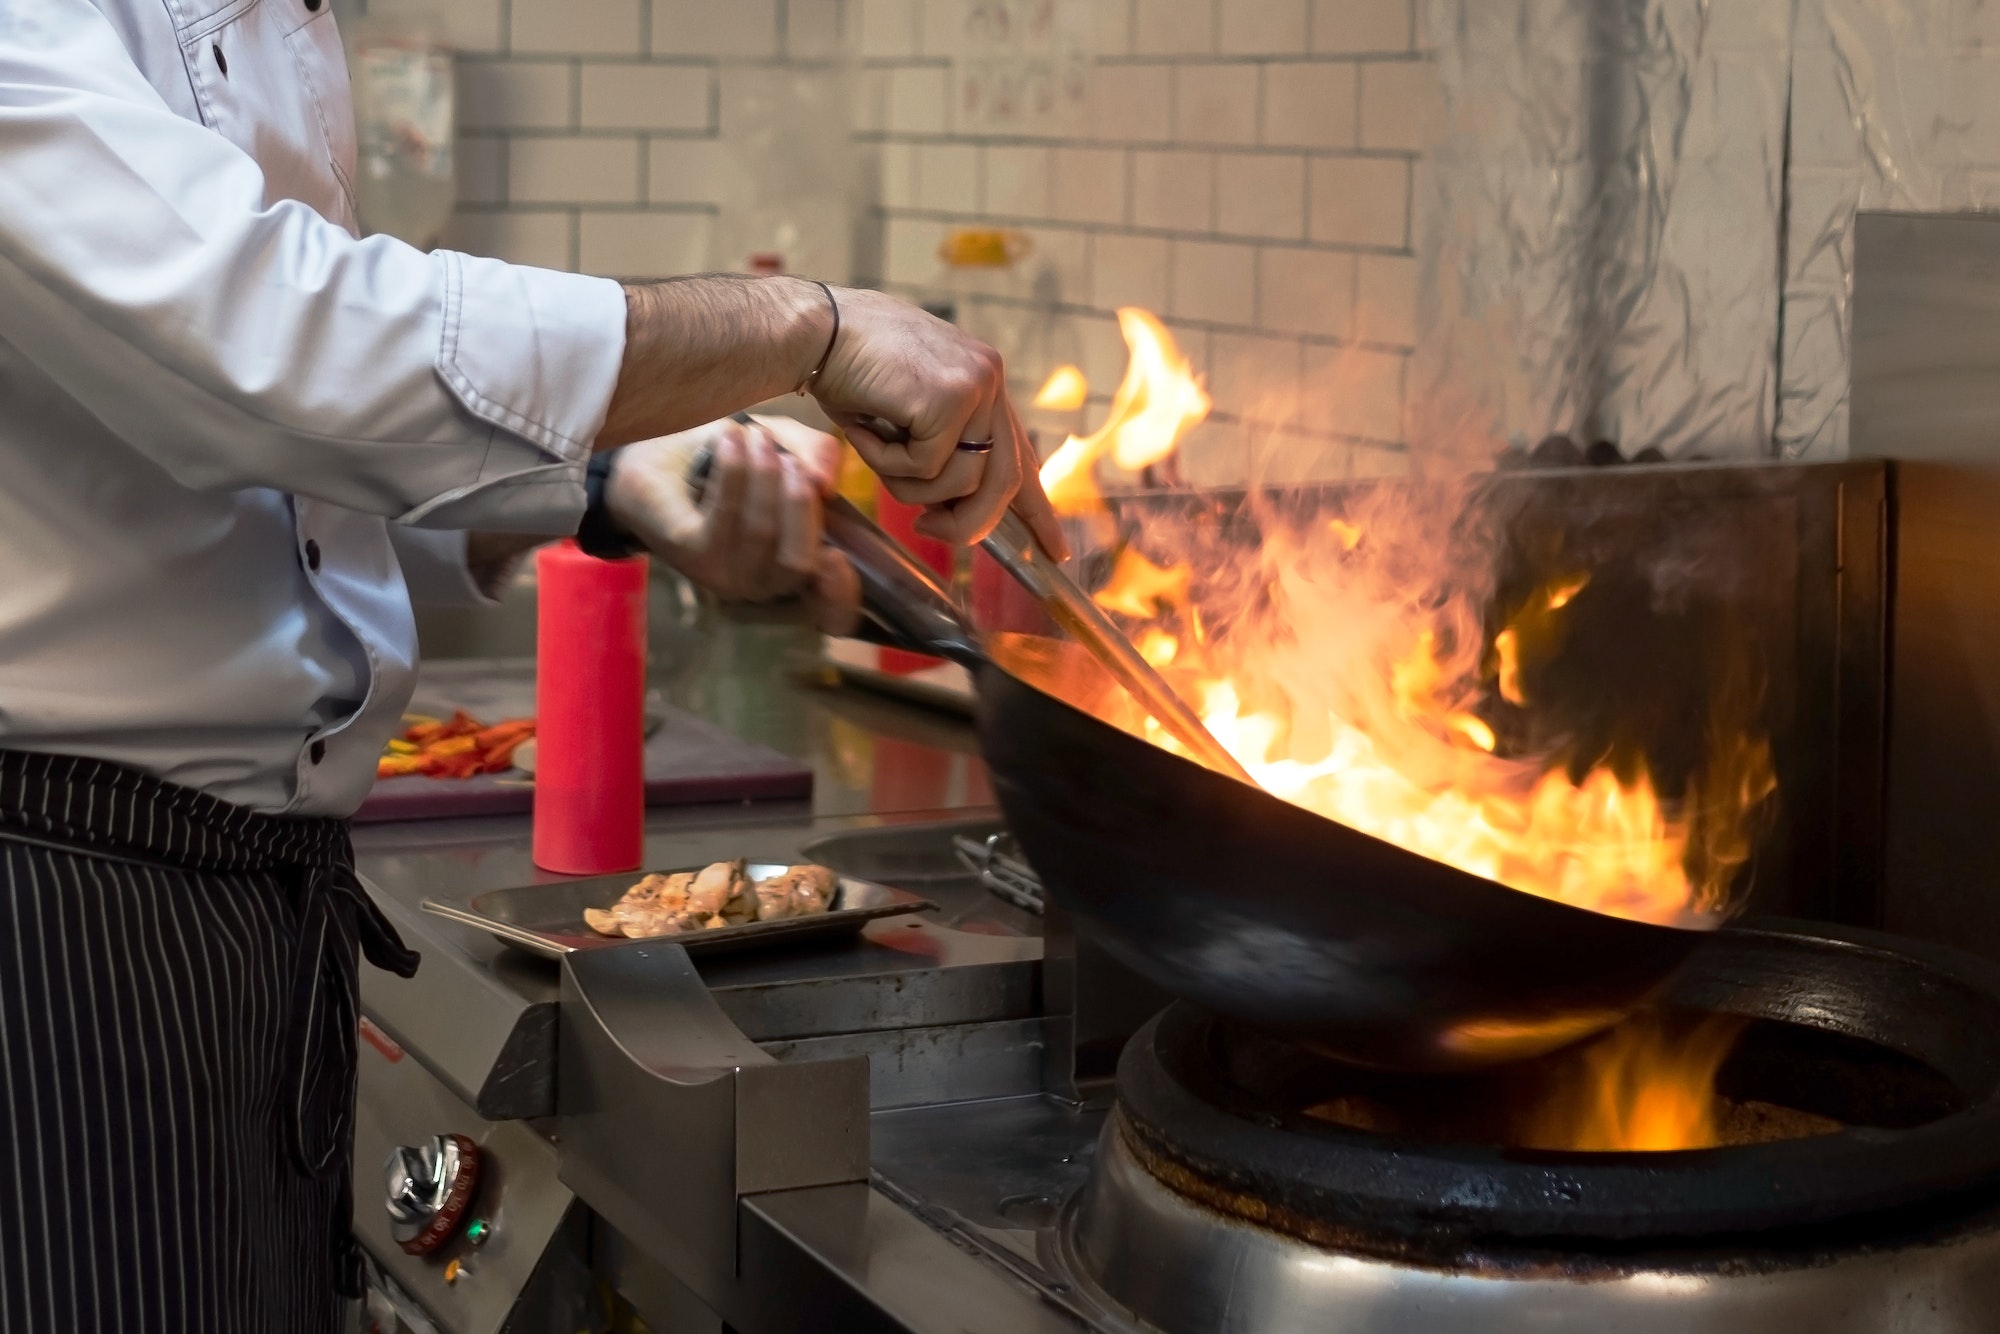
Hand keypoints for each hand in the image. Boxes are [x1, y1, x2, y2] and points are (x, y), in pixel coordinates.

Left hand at [603, 416, 860, 634]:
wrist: (655, 455)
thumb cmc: (728, 458)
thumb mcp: (787, 446)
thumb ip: (818, 456)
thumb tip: (824, 485)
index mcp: (795, 569)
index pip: (832, 612)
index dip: (842, 594)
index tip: (840, 559)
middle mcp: (763, 585)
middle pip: (799, 559)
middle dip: (798, 500)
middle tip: (785, 455)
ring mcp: (725, 576)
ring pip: (762, 532)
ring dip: (762, 474)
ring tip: (752, 435)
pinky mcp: (691, 555)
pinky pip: (724, 516)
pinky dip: (733, 472)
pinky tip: (729, 441)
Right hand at [806, 287, 1066, 557]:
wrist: (813, 328)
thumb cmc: (849, 371)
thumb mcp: (910, 411)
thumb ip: (943, 446)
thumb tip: (956, 503)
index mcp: (986, 383)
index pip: (1022, 456)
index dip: (1037, 510)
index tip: (1055, 551)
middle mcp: (990, 380)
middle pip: (1004, 481)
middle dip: (968, 522)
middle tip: (929, 532)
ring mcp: (975, 386)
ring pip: (960, 481)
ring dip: (909, 486)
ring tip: (875, 451)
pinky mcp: (948, 398)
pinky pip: (924, 467)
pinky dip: (886, 461)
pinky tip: (865, 428)